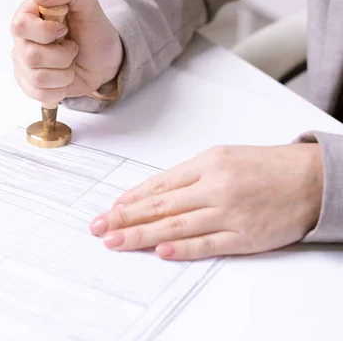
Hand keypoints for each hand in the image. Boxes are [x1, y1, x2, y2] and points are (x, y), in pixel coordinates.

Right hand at [10, 0, 122, 104]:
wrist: (104, 60)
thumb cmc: (93, 31)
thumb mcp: (88, 4)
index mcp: (29, 16)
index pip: (20, 25)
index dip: (45, 31)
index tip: (64, 30)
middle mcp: (21, 41)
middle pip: (29, 55)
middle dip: (62, 55)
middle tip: (72, 48)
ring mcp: (23, 65)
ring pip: (37, 78)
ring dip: (64, 73)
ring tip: (70, 63)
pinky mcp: (29, 86)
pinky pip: (40, 94)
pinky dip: (60, 89)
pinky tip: (65, 78)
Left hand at [89, 144, 323, 259]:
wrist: (310, 178)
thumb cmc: (263, 166)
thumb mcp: (222, 158)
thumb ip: (187, 176)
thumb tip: (151, 194)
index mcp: (207, 164)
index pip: (159, 184)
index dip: (131, 199)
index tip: (109, 209)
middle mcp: (215, 187)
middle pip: (161, 205)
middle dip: (125, 218)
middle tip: (99, 227)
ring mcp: (229, 213)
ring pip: (177, 225)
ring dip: (142, 235)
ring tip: (116, 242)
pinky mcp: (245, 236)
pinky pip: (208, 244)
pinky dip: (183, 248)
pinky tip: (161, 251)